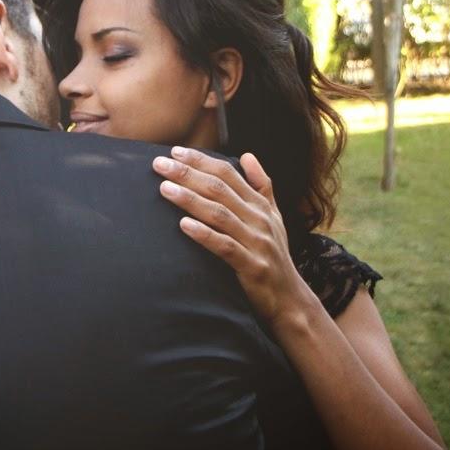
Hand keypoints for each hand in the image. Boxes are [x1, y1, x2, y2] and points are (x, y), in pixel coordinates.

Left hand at [152, 148, 315, 327]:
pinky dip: (204, 235)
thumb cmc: (274, 253)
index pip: (227, 173)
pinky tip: (183, 226)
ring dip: (190, 200)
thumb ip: (261, 185)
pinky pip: (225, 247)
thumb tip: (247, 155)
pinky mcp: (252, 266)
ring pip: (219, 215)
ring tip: (164, 189)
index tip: (175, 152)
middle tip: (159, 164)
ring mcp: (256, 242)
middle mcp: (259, 219)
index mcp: (260, 204)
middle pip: (219, 189)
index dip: (201, 160)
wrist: (290, 298)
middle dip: (188, 174)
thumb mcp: (273, 216)